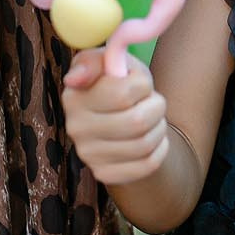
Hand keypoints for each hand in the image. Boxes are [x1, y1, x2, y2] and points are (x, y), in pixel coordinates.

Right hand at [62, 46, 168, 183]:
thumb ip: (95, 60)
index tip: (141, 83)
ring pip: (144, 144)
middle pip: (137, 122)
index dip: (142, 85)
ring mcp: (88, 155)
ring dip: (159, 127)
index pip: (122, 94)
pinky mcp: (104, 174)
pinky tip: (154, 138)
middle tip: (155, 102)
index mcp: (74, 97)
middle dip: (156, 107)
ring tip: (154, 118)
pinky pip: (147, 165)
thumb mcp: (110, 62)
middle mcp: (76, 129)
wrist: (122, 119)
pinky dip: (160, 149)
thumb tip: (75, 78)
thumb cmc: (118, 83)